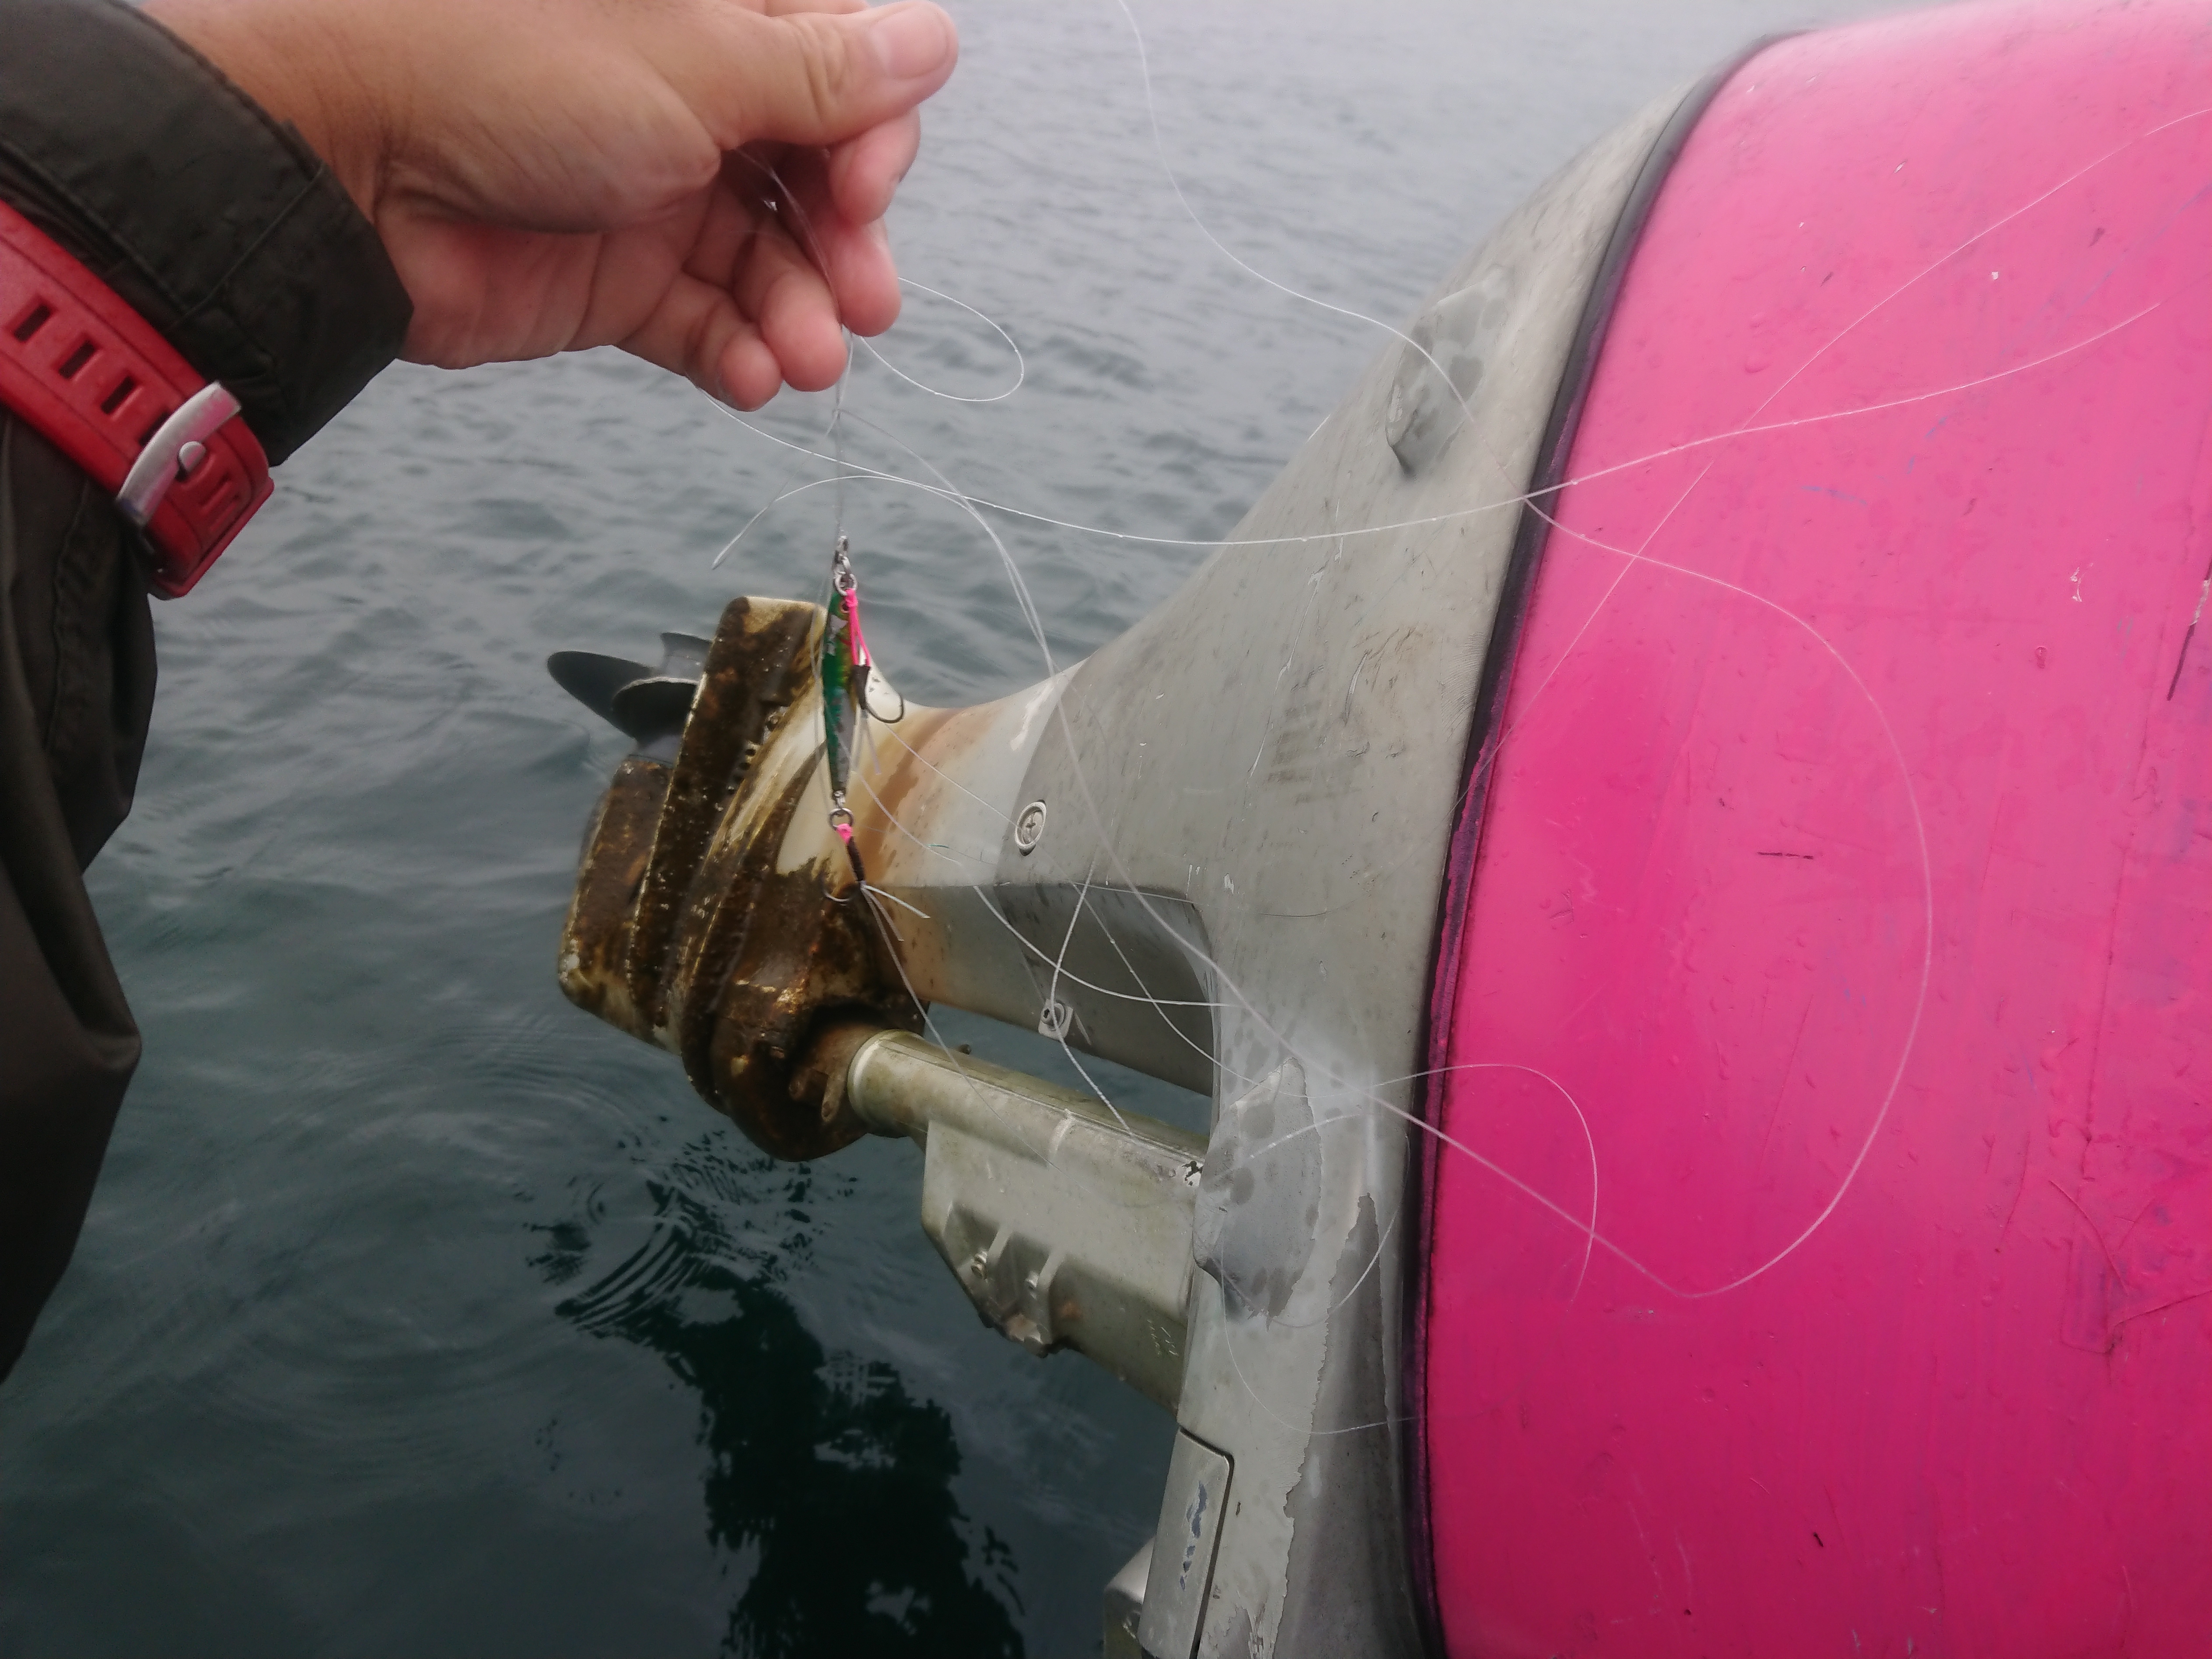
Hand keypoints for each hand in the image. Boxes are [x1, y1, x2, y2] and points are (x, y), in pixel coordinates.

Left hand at [146, 0, 958, 407]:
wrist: (345, 167)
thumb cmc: (496, 74)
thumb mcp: (693, 64)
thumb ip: (818, 74)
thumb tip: (929, 41)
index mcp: (710, 21)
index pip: (842, 75)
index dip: (874, 138)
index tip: (865, 190)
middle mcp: (690, 101)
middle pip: (816, 180)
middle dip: (847, 247)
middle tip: (863, 300)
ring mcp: (653, 193)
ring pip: (767, 265)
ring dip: (800, 317)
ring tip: (808, 361)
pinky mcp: (615, 281)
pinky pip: (704, 324)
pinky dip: (739, 354)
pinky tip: (756, 377)